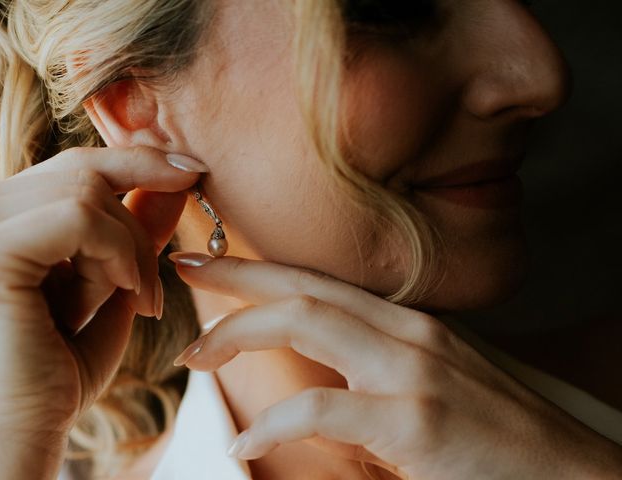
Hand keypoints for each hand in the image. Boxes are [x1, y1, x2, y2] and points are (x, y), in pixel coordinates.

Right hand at [0, 147, 203, 475]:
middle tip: (155, 285)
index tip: (192, 173)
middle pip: (82, 173)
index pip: (71, 168)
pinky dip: (118, 253)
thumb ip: (134, 232)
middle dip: (138, 225)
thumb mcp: (109, 289)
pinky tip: (124, 294)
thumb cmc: (55, 376)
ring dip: (130, 249)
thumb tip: (174, 181)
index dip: (136, 162)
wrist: (23, 436)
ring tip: (134, 300)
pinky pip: (80, 217)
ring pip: (86, 192)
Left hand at [169, 253, 621, 479]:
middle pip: (304, 288)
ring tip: (196, 356)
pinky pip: (325, 406)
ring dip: (240, 332)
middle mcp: (407, 332)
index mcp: (406, 325)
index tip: (210, 259)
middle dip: (236, 279)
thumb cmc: (492, 432)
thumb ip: (376, 367)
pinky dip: (275, 422)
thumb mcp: (429, 382)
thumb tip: (321, 371)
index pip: (320, 281)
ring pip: (307, 323)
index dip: (261, 268)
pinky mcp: (417, 419)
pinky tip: (244, 446)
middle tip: (183, 275)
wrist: (569, 469)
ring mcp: (413, 370)